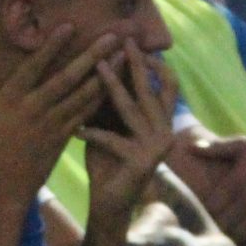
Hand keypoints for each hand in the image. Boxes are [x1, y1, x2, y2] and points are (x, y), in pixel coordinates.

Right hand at [0, 29, 115, 206]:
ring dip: (105, 76)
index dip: (51, 47)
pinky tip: (115, 89)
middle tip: (114, 37)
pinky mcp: (62, 140)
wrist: (0, 195)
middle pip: (67, 79)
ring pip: (83, 97)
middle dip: (92, 56)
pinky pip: (85, 117)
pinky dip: (100, 101)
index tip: (69, 26)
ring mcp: (52, 126)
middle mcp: (35, 110)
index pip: (33, 68)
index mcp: (9, 102)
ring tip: (124, 57)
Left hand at [80, 45, 177, 230]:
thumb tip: (100, 61)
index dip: (154, 63)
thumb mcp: (109, 125)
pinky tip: (77, 130)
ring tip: (97, 67)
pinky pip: (113, 139)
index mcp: (160, 121)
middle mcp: (164, 131)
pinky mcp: (141, 163)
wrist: (109, 204)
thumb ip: (111, 101)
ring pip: (132, 108)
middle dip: (137, 63)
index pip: (168, 84)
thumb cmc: (106, 161)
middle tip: (123, 41)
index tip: (133, 43)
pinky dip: (93, 133)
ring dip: (113, 85)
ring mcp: (156, 147)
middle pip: (152, 89)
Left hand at [171, 132, 245, 245]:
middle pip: (222, 223)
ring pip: (238, 235)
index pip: (210, 205)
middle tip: (203, 238)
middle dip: (212, 231)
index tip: (196, 221)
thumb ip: (216, 147)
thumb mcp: (244, 145)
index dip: (200, 215)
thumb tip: (190, 147)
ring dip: (227, 242)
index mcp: (238, 178)